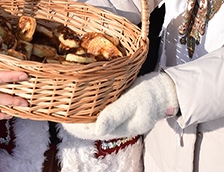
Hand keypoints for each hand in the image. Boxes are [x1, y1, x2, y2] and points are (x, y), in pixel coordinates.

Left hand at [62, 72, 177, 139]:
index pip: (90, 132)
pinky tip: (83, 102)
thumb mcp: (131, 103)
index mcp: (119, 129)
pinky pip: (100, 115)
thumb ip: (114, 115)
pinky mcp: (119, 112)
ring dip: (80, 117)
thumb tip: (95, 128)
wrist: (166, 91)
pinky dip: (90, 111)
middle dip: (73, 122)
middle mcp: (117, 127)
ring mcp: (118, 121)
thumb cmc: (150, 95)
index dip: (74, 126)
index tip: (60, 117)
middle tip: (58, 110)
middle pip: (89, 129)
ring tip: (66, 107)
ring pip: (93, 123)